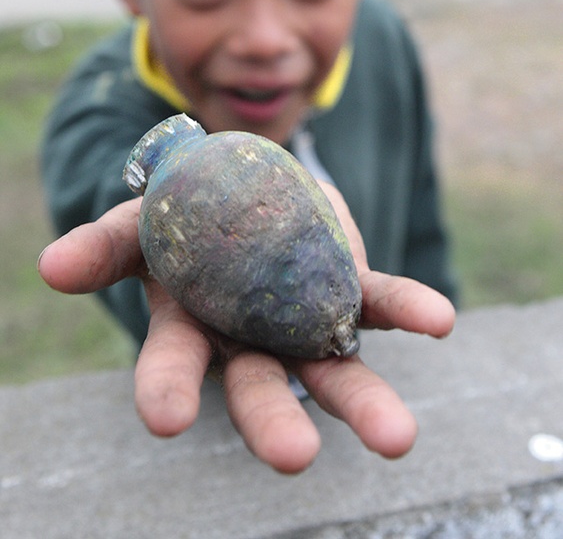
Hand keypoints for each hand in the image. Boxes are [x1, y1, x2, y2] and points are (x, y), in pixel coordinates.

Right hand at [38, 186, 454, 474]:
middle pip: (259, 388)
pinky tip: (438, 320)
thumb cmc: (181, 215)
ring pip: (330, 368)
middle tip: (295, 457)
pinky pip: (376, 301)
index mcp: (190, 330)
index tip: (165, 419)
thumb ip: (104, 245)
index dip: (166, 390)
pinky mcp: (345, 288)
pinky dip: (408, 310)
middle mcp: (247, 341)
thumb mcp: (139, 224)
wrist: (242, 190)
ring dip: (363, 403)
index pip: (173, 367)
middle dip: (273, 423)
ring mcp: (300, 321)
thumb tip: (50, 266)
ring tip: (396, 439)